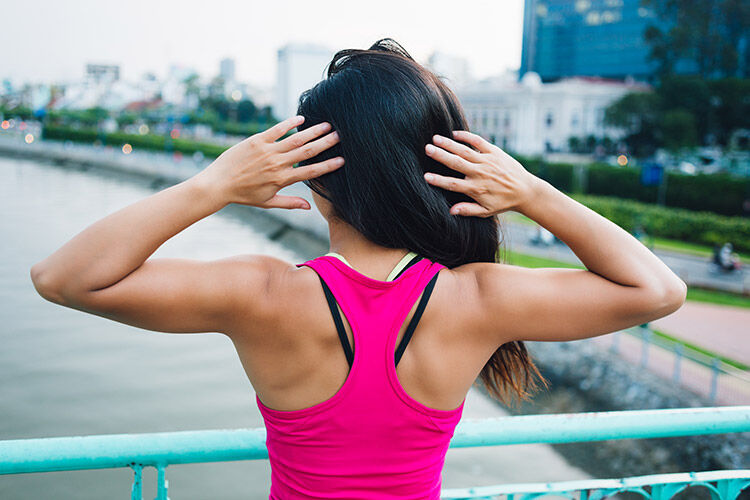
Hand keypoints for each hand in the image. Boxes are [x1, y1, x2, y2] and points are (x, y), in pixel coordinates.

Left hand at [193, 115, 343, 208]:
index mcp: (282, 180)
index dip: (328, 166)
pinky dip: (290, 124)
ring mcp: (267, 151)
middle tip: (340, 136)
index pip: (311, 171)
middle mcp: (277, 164)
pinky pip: (277, 130)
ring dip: (313, 131)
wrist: (219, 184)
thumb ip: (290, 203)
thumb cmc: (243, 195)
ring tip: (328, 125)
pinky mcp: (256, 141)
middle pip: (307, 152)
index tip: (342, 160)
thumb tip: (309, 207)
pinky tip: (302, 119)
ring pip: (296, 139)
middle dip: (326, 143)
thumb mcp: (268, 202)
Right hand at [423, 130, 541, 216]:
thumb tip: (451, 211)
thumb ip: (468, 210)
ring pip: (464, 151)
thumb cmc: (503, 202)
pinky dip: (466, 136)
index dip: (438, 181)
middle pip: (456, 163)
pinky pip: (479, 141)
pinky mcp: (495, 152)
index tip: (425, 177)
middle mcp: (480, 173)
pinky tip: (455, 133)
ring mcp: (487, 161)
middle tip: (426, 148)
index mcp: (476, 189)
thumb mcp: (486, 211)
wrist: (525, 190)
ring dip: (448, 144)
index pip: (453, 184)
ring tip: (435, 138)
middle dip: (440, 155)